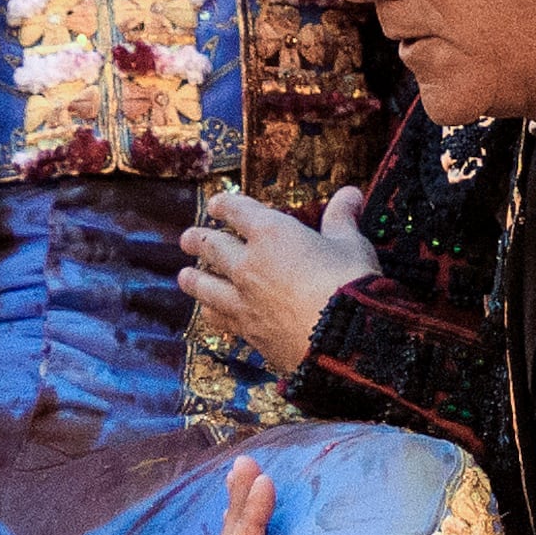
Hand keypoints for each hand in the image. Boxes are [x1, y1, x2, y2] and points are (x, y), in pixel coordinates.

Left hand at [179, 186, 379, 375]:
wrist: (344, 341)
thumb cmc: (350, 284)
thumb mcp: (351, 245)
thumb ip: (342, 219)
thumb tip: (350, 194)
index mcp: (271, 233)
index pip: (237, 211)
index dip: (224, 205)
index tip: (215, 205)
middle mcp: (248, 264)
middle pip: (211, 248)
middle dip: (197, 240)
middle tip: (187, 240)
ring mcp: (243, 300)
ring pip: (205, 286)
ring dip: (193, 279)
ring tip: (184, 277)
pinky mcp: (247, 331)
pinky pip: (219, 320)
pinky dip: (212, 314)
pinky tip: (210, 315)